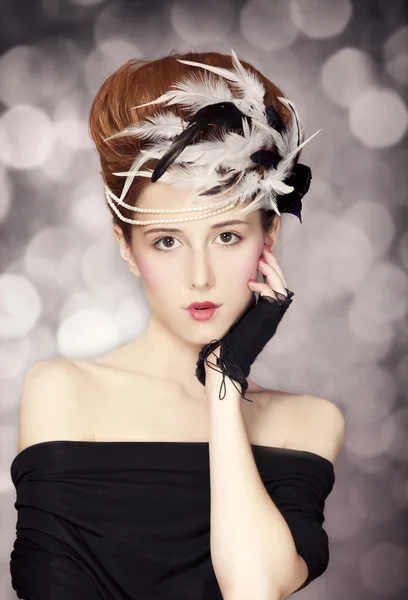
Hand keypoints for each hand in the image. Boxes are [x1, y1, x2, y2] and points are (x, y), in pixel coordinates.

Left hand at [195, 243, 293, 401]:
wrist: (223, 364)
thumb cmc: (220, 344)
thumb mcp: (229, 318)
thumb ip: (234, 304)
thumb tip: (224, 288)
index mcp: (262, 313)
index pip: (272, 285)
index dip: (268, 269)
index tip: (259, 255)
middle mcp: (270, 315)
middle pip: (281, 283)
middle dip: (273, 265)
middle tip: (264, 249)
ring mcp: (270, 318)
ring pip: (281, 288)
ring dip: (272, 271)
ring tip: (261, 259)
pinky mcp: (266, 321)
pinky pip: (273, 299)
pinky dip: (264, 287)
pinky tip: (250, 283)